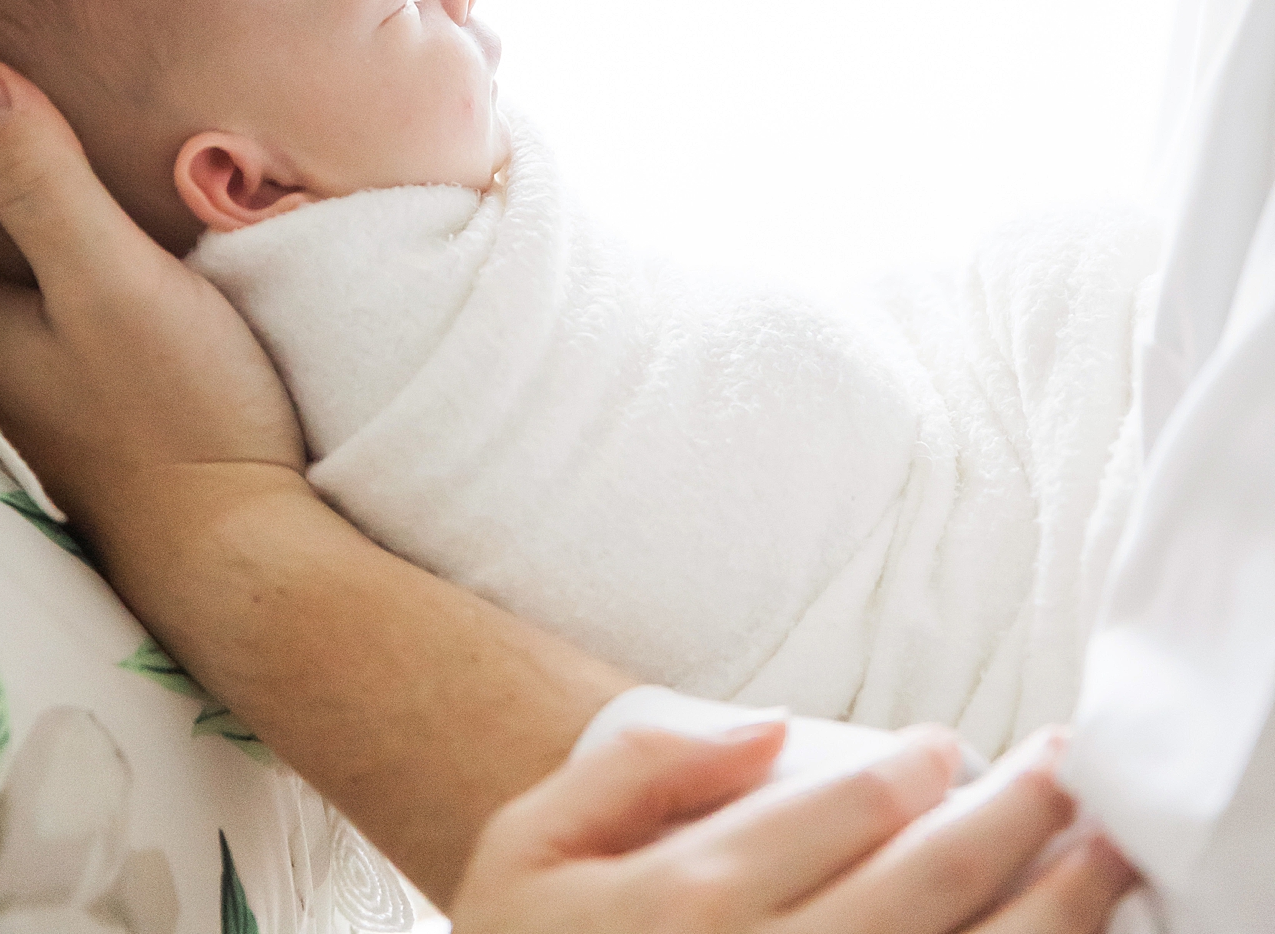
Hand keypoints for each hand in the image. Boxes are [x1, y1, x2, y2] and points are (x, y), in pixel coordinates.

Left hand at [0, 59, 305, 567]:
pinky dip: (88, 277)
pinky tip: (136, 256)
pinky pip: (77, 319)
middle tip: (42, 119)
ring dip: (47, 237)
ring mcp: (54, 392)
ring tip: (91, 173)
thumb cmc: (176, 412)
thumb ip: (40, 181)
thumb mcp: (108, 278)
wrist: (244, 547)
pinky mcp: (111, 408)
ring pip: (27, 288)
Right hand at [450, 723, 1135, 933]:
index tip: (948, 746)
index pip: (835, 816)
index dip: (910, 772)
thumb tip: (771, 728)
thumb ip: (640, 764)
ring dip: (1052, 912)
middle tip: (1066, 770)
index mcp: (684, 908)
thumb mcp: (534, 840)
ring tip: (1107, 856)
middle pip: (921, 890)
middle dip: (1015, 820)